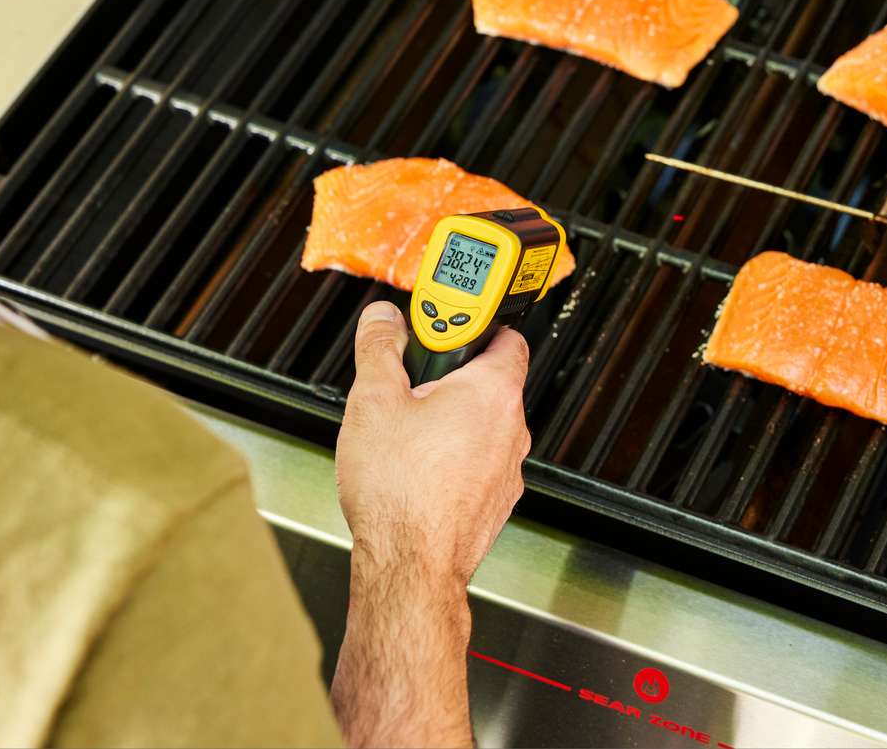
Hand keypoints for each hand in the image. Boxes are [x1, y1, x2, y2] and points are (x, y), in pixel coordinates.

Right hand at [331, 301, 530, 746]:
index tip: (445, 321)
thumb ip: (380, 348)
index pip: (506, 334)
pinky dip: (453, 458)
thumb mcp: (374, 400)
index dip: (474, 323)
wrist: (409, 567)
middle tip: (410, 380)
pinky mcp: (495, 501)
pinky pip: (477, 463)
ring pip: (482, 426)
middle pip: (490, 380)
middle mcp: (512, 428)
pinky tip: (415, 470)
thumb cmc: (400, 492)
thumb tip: (382, 319)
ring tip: (405, 431)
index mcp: (493, 391)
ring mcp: (508, 469)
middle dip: (450, 376)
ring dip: (450, 420)